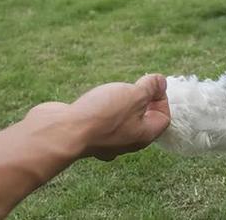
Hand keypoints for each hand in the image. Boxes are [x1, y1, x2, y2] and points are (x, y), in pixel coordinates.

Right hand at [25, 75, 169, 160]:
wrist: (62, 132)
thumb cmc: (103, 115)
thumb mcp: (134, 94)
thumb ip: (150, 87)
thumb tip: (161, 82)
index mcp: (143, 136)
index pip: (163, 118)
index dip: (161, 98)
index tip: (149, 84)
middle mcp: (126, 143)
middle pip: (142, 121)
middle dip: (141, 101)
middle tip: (133, 86)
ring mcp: (105, 142)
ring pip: (121, 122)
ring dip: (120, 105)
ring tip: (114, 92)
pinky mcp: (86, 136)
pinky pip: (100, 122)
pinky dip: (101, 110)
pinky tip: (94, 101)